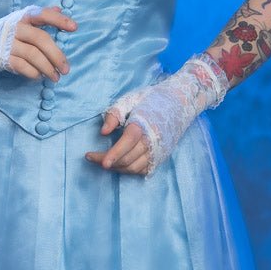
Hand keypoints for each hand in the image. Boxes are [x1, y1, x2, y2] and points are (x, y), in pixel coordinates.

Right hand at [7, 5, 76, 80]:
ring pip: (33, 55)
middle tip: (66, 69)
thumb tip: (59, 9)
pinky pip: (22, 66)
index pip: (43, 14)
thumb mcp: (19, 22)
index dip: (59, 20)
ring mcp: (7, 43)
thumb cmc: (3, 34)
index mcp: (22, 17)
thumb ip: (38, 16)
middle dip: (56, 55)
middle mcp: (14, 27)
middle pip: (41, 38)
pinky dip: (33, 73)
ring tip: (56, 77)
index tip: (75, 28)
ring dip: (47, 68)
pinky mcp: (1, 58)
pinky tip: (39, 76)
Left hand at [85, 53, 229, 178]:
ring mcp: (157, 151)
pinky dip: (129, 169)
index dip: (112, 154)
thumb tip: (103, 132)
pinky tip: (119, 163)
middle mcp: (151, 141)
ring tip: (103, 160)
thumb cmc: (151, 99)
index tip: (98, 161)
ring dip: (117, 167)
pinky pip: (142, 170)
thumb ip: (114, 114)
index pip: (126, 144)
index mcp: (142, 125)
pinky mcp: (161, 157)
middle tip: (91, 157)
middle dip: (107, 161)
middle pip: (127, 159)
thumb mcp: (130, 100)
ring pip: (134, 168)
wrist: (179, 102)